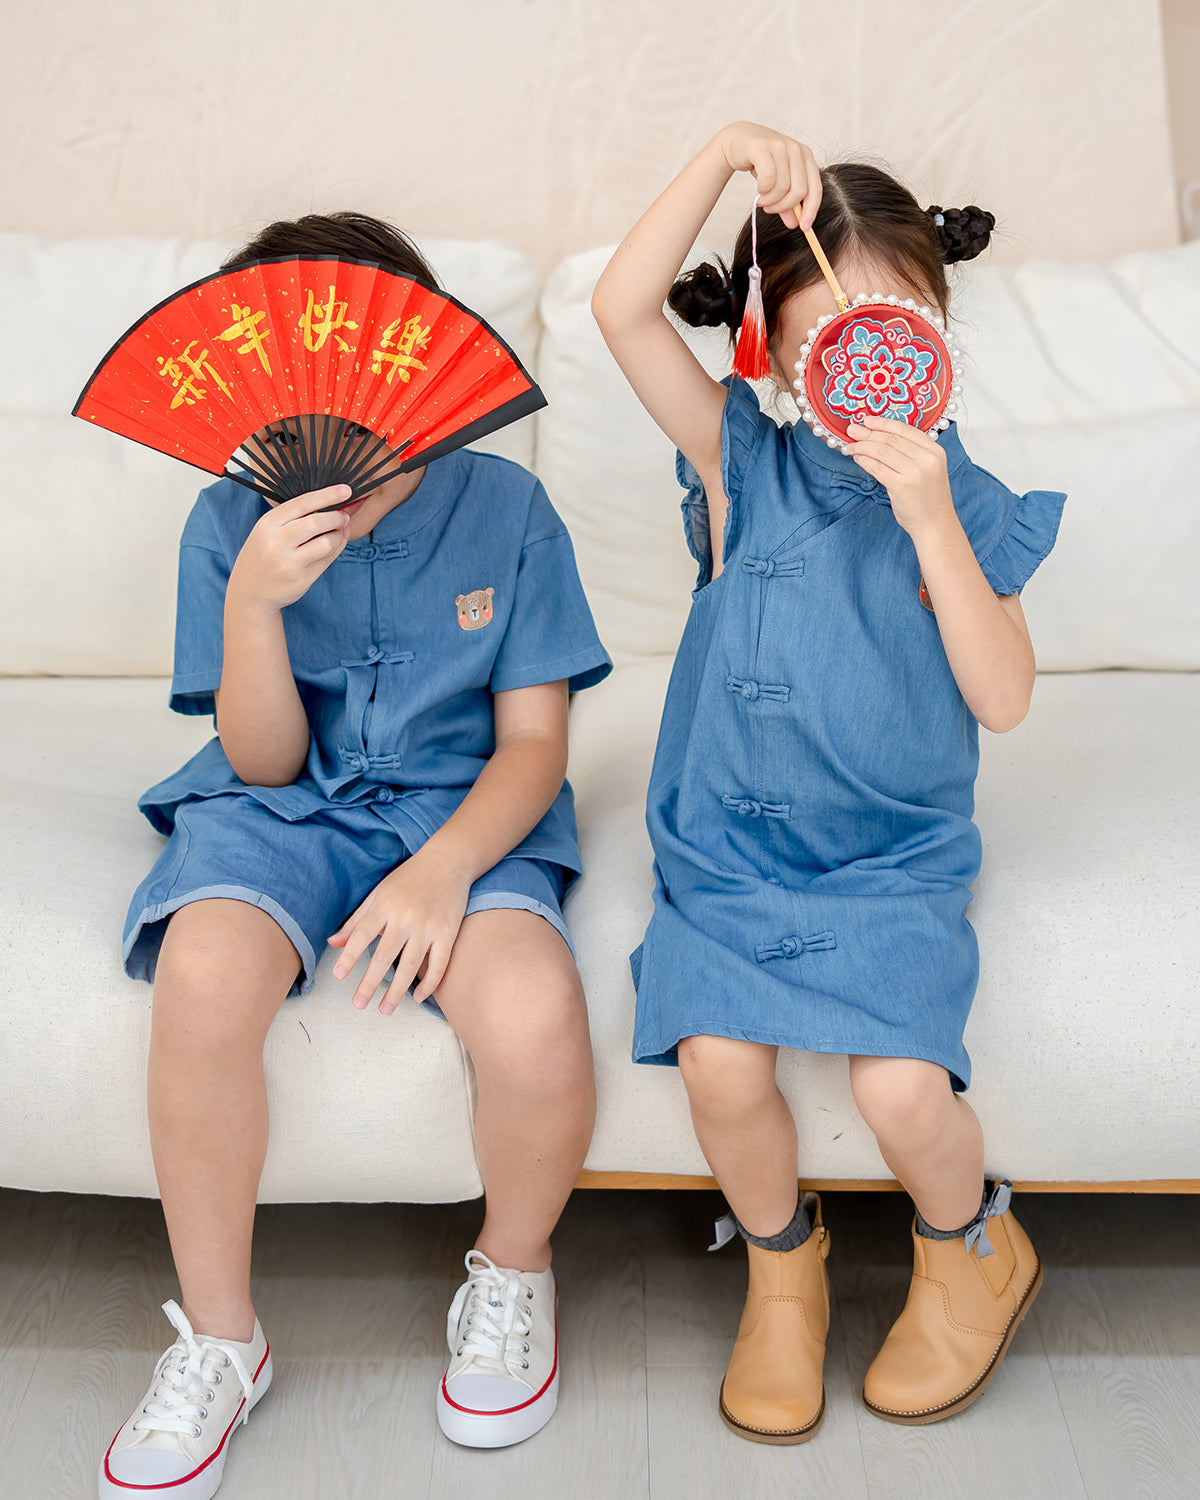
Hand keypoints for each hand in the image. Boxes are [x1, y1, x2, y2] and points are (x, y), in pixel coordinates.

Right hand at [227, 485, 352, 614]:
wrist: (249, 592)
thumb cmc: (262, 555)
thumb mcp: (267, 531)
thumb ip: (293, 518)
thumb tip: (331, 505)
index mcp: (268, 524)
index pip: (303, 503)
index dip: (327, 495)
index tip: (346, 490)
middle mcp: (277, 542)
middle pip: (317, 522)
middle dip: (336, 517)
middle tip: (344, 516)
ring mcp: (290, 563)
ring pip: (327, 542)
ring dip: (338, 535)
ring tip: (339, 532)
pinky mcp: (301, 579)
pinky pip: (327, 560)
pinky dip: (337, 548)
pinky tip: (337, 543)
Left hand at [327, 853, 471, 1014]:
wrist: (448, 861)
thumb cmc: (409, 878)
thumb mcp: (378, 893)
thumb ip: (356, 920)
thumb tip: (333, 943)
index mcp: (385, 906)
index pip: (362, 935)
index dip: (349, 956)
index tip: (338, 976)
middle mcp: (406, 918)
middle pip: (385, 956)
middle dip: (370, 982)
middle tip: (359, 1004)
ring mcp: (429, 927)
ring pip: (411, 966)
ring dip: (398, 991)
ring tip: (385, 1009)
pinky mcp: (448, 933)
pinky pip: (439, 964)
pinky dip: (429, 983)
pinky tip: (418, 997)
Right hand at [716, 123, 821, 228]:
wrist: (738, 140)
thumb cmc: (761, 162)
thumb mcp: (778, 183)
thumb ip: (787, 204)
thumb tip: (795, 224)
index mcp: (806, 157)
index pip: (816, 188)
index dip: (811, 210)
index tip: (804, 227)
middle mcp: (796, 150)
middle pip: (799, 191)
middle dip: (783, 207)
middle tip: (770, 210)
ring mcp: (781, 146)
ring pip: (782, 187)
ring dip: (770, 201)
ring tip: (761, 200)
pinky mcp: (763, 147)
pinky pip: (768, 178)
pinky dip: (762, 190)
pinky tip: (758, 190)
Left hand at [846, 417, 955, 537]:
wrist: (935, 524)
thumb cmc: (929, 499)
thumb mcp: (929, 469)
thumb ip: (914, 453)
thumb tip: (882, 438)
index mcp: (935, 451)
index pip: (906, 430)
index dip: (884, 423)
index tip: (868, 420)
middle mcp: (926, 458)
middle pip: (891, 439)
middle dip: (868, 433)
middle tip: (852, 429)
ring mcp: (914, 472)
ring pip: (882, 451)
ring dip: (863, 446)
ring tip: (851, 445)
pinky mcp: (901, 485)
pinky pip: (877, 467)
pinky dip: (864, 460)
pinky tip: (857, 458)